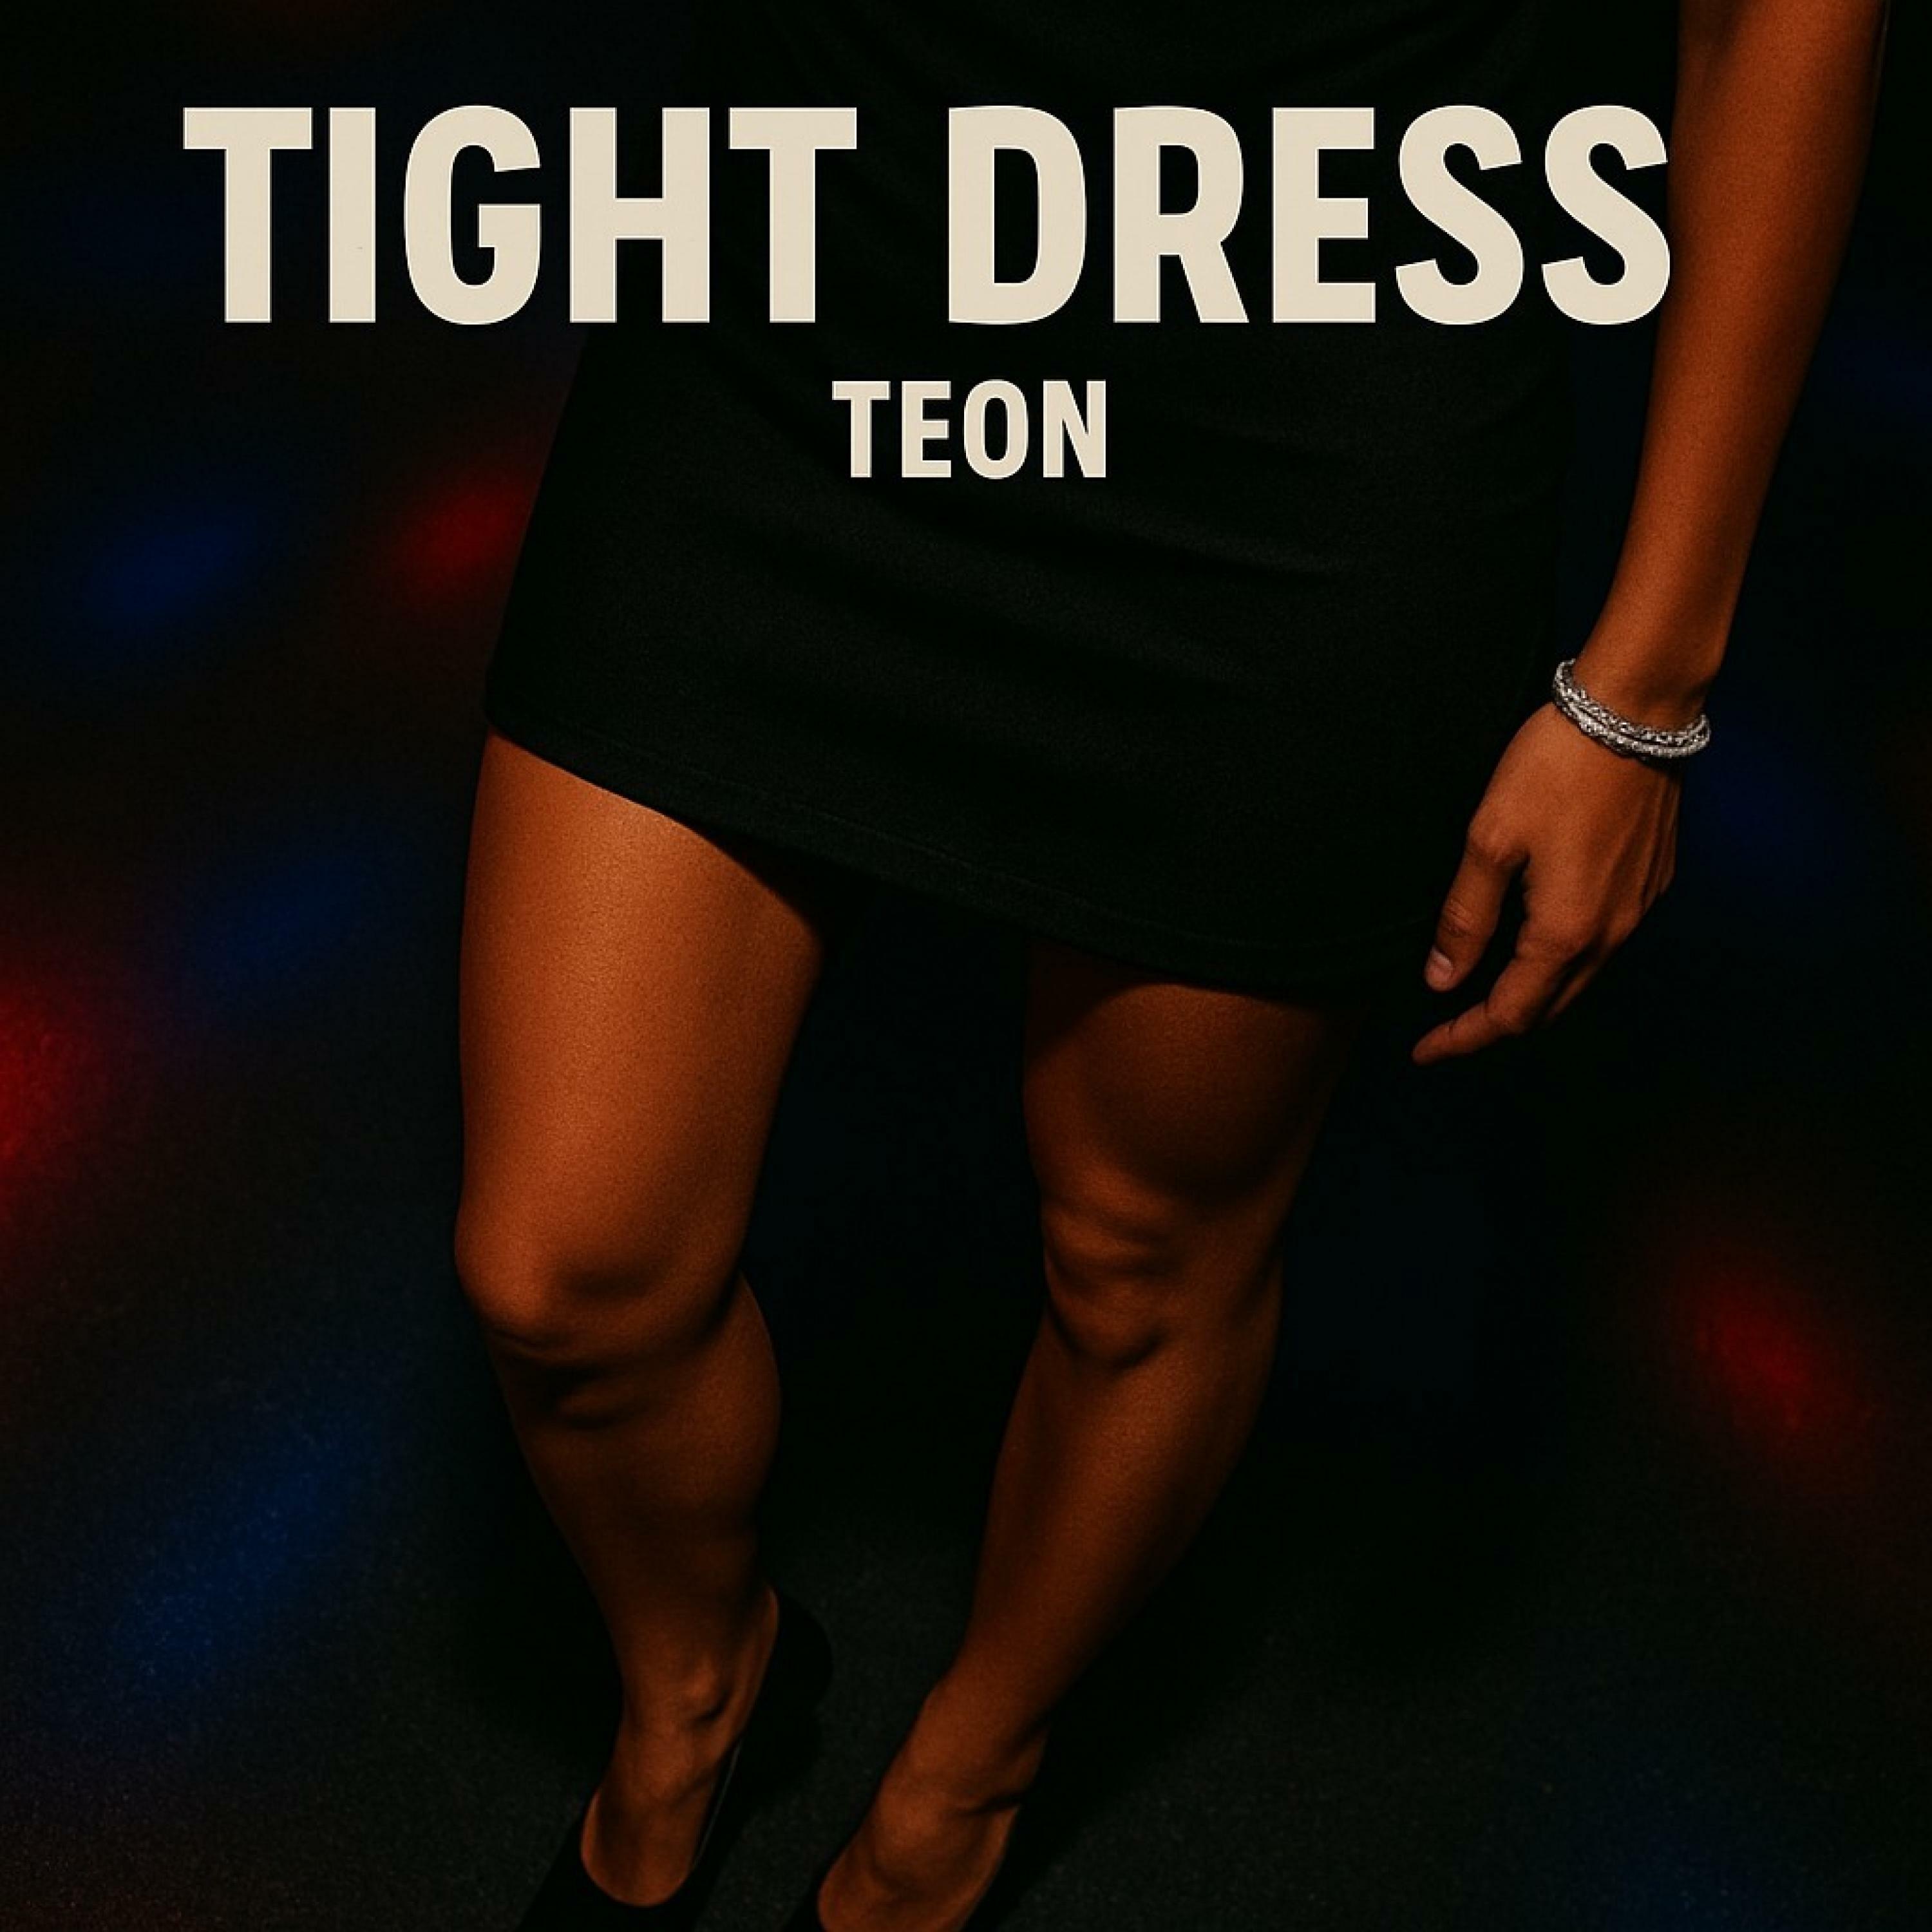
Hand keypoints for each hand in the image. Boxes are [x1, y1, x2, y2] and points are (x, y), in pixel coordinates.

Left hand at [1412, 703, 1679, 1063]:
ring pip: (1578, 979)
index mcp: (1566, 932)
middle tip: (1448, 1026)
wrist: (1635, 711)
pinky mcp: (1650, 881)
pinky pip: (1602, 942)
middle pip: (1548, 1007)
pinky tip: (1534, 940)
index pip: (1509, 1015)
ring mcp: (1637, 908)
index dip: (1463, 1037)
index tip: (1425, 1051)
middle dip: (1496, 1023)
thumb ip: (1466, 917)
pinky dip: (1562, 959)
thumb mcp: (1490, 841)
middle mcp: (1611, 933)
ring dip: (1531, 993)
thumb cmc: (1556, 768)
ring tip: (1484, 987)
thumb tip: (1442, 980)